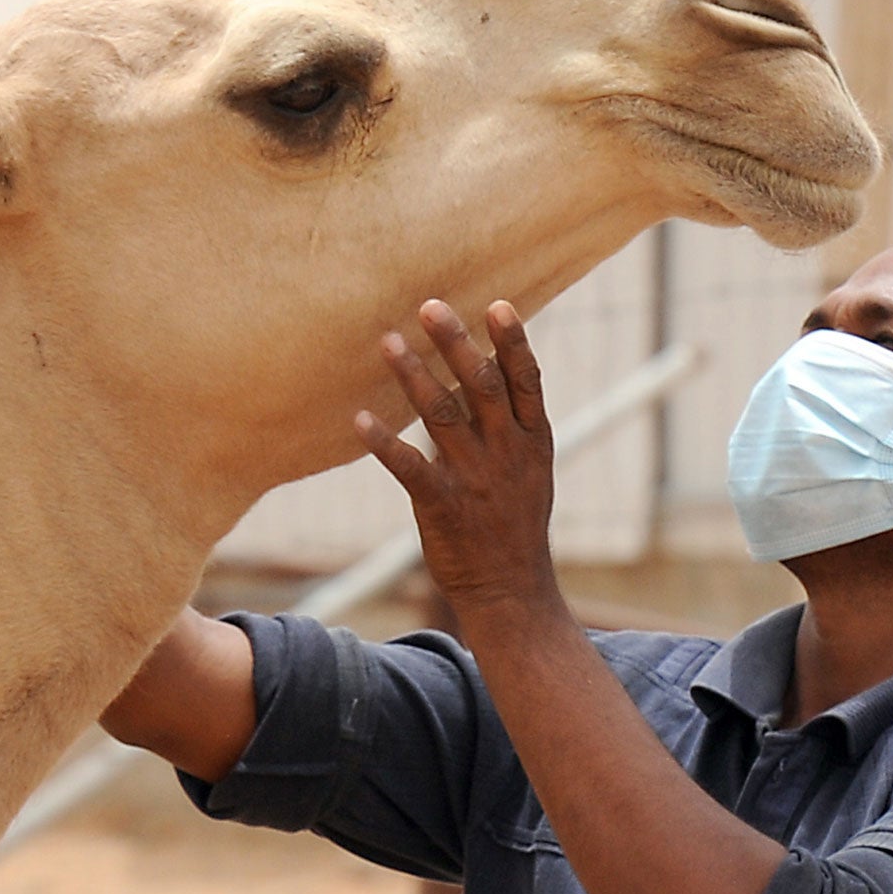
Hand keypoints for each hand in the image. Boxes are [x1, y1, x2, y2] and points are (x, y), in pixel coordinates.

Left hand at [355, 299, 564, 620]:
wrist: (511, 588)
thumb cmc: (513, 521)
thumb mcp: (530, 469)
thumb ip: (510, 422)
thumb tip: (484, 368)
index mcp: (533, 440)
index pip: (526, 381)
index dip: (513, 342)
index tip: (498, 304)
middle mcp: (507, 452)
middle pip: (481, 386)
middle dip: (456, 343)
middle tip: (430, 305)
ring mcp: (476, 478)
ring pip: (442, 416)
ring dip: (414, 375)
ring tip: (388, 341)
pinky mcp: (442, 505)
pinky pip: (409, 467)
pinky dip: (383, 442)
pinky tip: (359, 418)